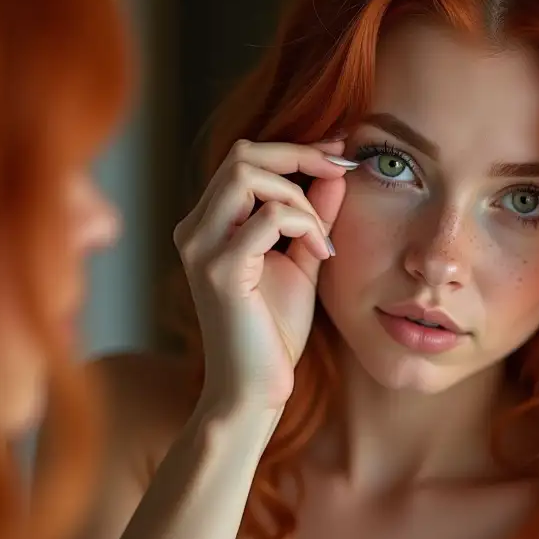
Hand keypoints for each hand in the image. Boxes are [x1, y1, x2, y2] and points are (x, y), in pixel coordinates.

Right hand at [173, 137, 351, 415]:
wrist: (255, 389)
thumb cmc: (274, 331)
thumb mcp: (301, 261)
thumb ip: (313, 216)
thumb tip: (335, 171)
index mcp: (208, 224)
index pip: (245, 159)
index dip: (295, 149)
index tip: (340, 154)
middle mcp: (195, 229)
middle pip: (243, 155)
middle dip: (300, 156)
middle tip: (342, 173)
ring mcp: (201, 248)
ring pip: (247, 174)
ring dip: (300, 195)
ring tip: (323, 235)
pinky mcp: (219, 271)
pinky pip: (267, 217)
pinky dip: (304, 224)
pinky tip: (321, 253)